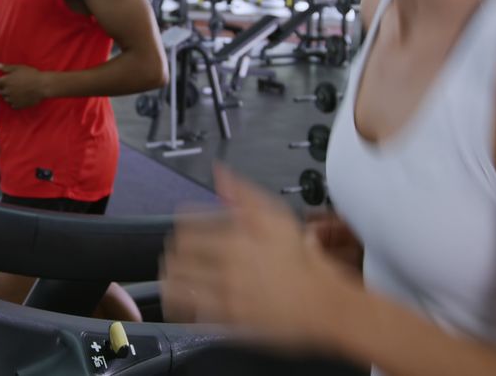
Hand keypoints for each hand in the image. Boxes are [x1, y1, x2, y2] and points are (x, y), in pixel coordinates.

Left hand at [0, 64, 49, 109]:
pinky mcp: (18, 105)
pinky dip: (14, 102)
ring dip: (9, 95)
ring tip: (16, 91)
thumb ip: (6, 68)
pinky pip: (13, 105)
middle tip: (11, 84)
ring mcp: (12, 100)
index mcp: (5, 82)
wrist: (42, 86)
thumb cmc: (31, 74)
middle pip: (0, 92)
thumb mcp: (18, 68)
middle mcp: (7, 91)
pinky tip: (20, 97)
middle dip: (3, 88)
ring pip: (6, 99)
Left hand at [161, 166, 361, 348]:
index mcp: (234, 240)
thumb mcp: (277, 216)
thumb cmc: (305, 262)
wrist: (325, 304)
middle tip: (174, 253)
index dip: (180, 228)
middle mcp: (226, 268)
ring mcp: (226, 296)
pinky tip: (181, 303)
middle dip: (173, 254)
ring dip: (170, 279)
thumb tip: (220, 174)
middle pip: (180, 258)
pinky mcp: (230, 322)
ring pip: (180, 287)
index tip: (180, 229)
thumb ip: (243, 193)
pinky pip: (193, 315)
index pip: (187, 229)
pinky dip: (182, 308)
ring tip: (170, 277)